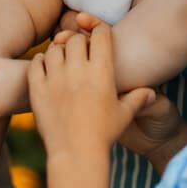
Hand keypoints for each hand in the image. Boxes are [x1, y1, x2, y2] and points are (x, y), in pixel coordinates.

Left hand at [48, 11, 186, 168]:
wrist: (76, 155)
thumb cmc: (103, 135)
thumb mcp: (124, 115)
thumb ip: (137, 99)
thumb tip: (151, 93)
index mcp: (101, 71)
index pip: (100, 34)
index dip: (100, 32)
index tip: (98, 39)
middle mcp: (78, 70)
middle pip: (76, 39)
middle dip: (79, 41)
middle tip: (80, 51)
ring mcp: (55, 79)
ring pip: (54, 48)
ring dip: (59, 50)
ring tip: (63, 59)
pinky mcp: (38, 89)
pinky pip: (36, 63)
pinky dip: (40, 60)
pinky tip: (46, 66)